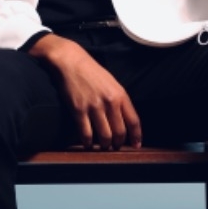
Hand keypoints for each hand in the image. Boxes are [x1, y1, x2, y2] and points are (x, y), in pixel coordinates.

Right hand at [28, 34, 141, 149]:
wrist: (71, 62)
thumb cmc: (92, 72)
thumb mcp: (113, 84)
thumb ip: (120, 101)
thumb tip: (125, 120)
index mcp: (121, 95)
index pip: (134, 121)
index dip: (136, 136)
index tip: (136, 145)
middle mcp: (110, 102)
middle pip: (120, 132)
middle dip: (118, 144)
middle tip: (115, 146)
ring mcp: (94, 107)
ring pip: (105, 136)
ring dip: (104, 145)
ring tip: (102, 146)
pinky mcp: (78, 110)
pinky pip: (86, 133)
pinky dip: (88, 142)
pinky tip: (88, 144)